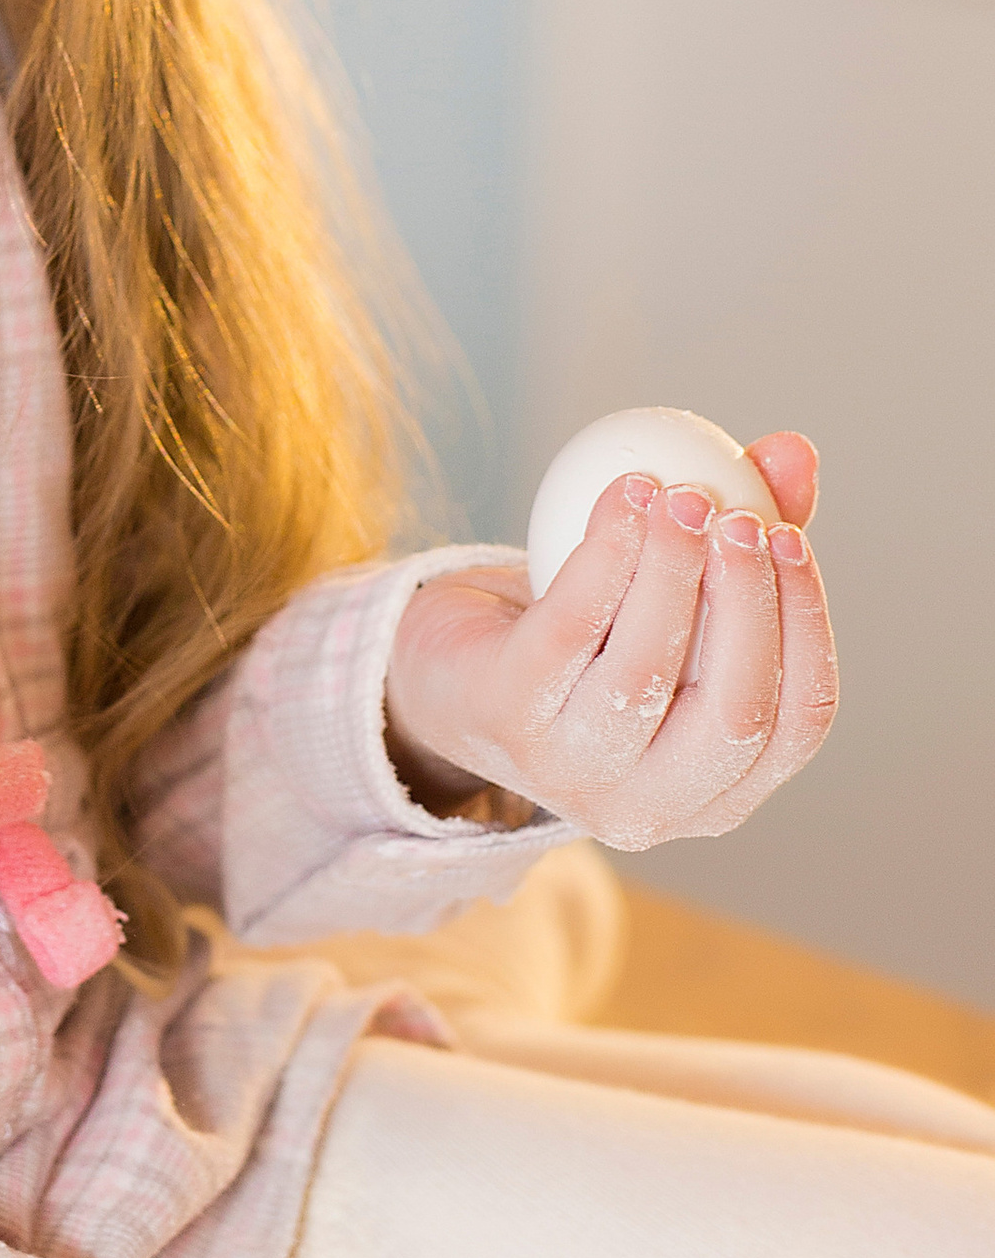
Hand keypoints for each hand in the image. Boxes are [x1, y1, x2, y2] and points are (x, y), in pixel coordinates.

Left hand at [380, 434, 836, 850]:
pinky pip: (569, 629)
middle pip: (733, 713)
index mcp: (721, 790)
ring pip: (645, 672)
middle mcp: (654, 805)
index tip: (790, 538)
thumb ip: (743, 537)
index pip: (798, 726)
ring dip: (670, 570)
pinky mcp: (507, 718)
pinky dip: (605, 553)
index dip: (807, 628)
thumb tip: (795, 452)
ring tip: (677, 494)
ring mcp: (574, 772)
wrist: (449, 669)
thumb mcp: (676, 593)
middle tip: (739, 516)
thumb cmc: (589, 636)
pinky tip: (623, 495)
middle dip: (746, 604)